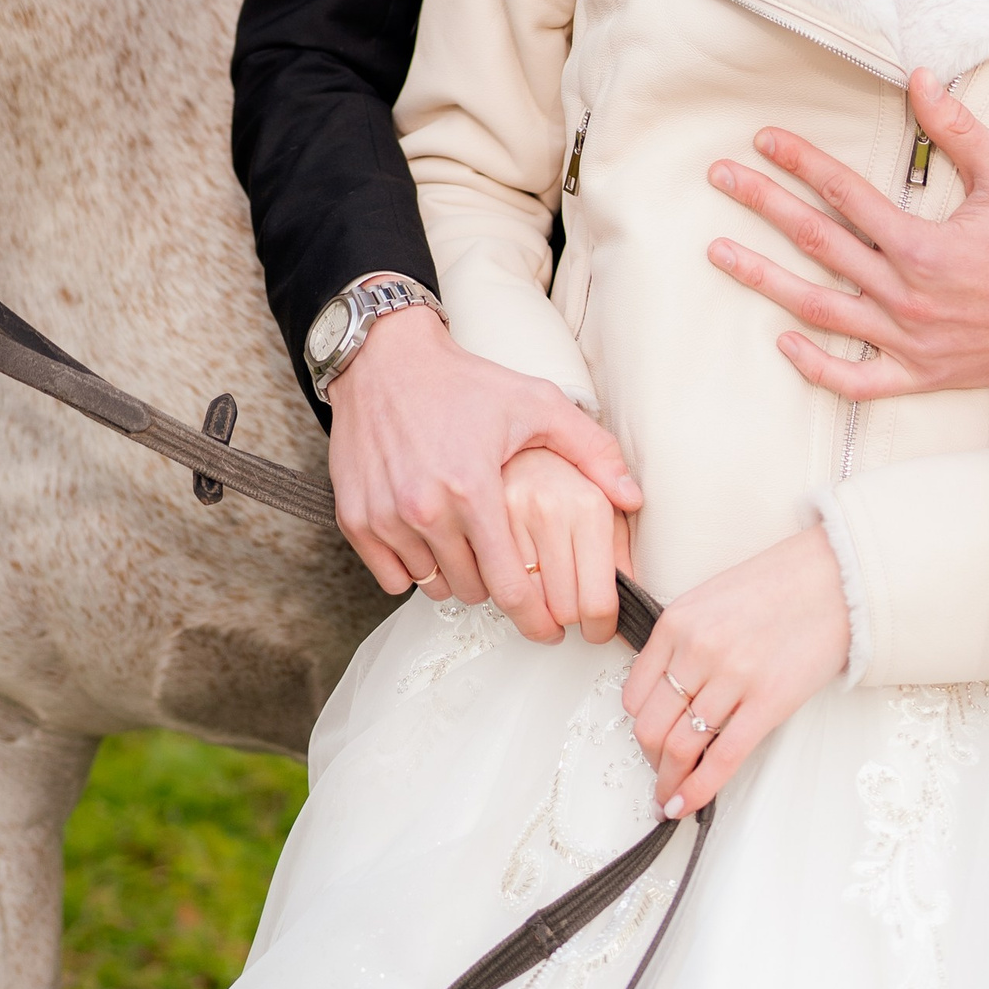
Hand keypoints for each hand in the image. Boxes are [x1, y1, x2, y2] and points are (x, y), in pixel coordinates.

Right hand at [327, 307, 640, 645]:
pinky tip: (429, 538)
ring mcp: (385, 517)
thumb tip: (633, 499)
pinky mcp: (355, 519)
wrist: (385, 360)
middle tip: (504, 558)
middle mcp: (425, 509)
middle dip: (495, 582)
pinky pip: (394, 578)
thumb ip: (591, 451)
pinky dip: (413, 569)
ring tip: (467, 541)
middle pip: (473, 591)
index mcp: (474, 490)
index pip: (511, 588)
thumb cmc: (465, 383)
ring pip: (434, 586)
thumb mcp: (536, 404)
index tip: (548, 628)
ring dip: (454, 575)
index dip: (535, 618)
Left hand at [622, 529, 848, 814]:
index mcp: (677, 623)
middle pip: (651, 725)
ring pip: (680, 746)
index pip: (635, 694)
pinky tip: (685, 805)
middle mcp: (697, 650)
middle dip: (650, 759)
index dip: (638, 725)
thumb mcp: (709, 601)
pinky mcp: (768, 703)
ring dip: (669, 781)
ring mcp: (732, 677)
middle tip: (660, 773)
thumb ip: (682, 642)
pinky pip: (722, 758)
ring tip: (669, 796)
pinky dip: (698, 789)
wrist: (832, 581)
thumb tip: (667, 695)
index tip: (648, 739)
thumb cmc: (775, 590)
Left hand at [704, 66, 988, 401]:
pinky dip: (817, 366)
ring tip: (718, 253)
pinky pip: (856, 379)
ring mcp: (907, 340)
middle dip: (763, 204)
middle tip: (719, 177)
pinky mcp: (918, 374)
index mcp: (923, 245)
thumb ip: (958, 130)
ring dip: (763, 279)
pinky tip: (782, 342)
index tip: (764, 140)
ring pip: (819, 308)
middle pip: (817, 241)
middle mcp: (905, 294)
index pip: (844, 192)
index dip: (800, 161)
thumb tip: (921, 77)